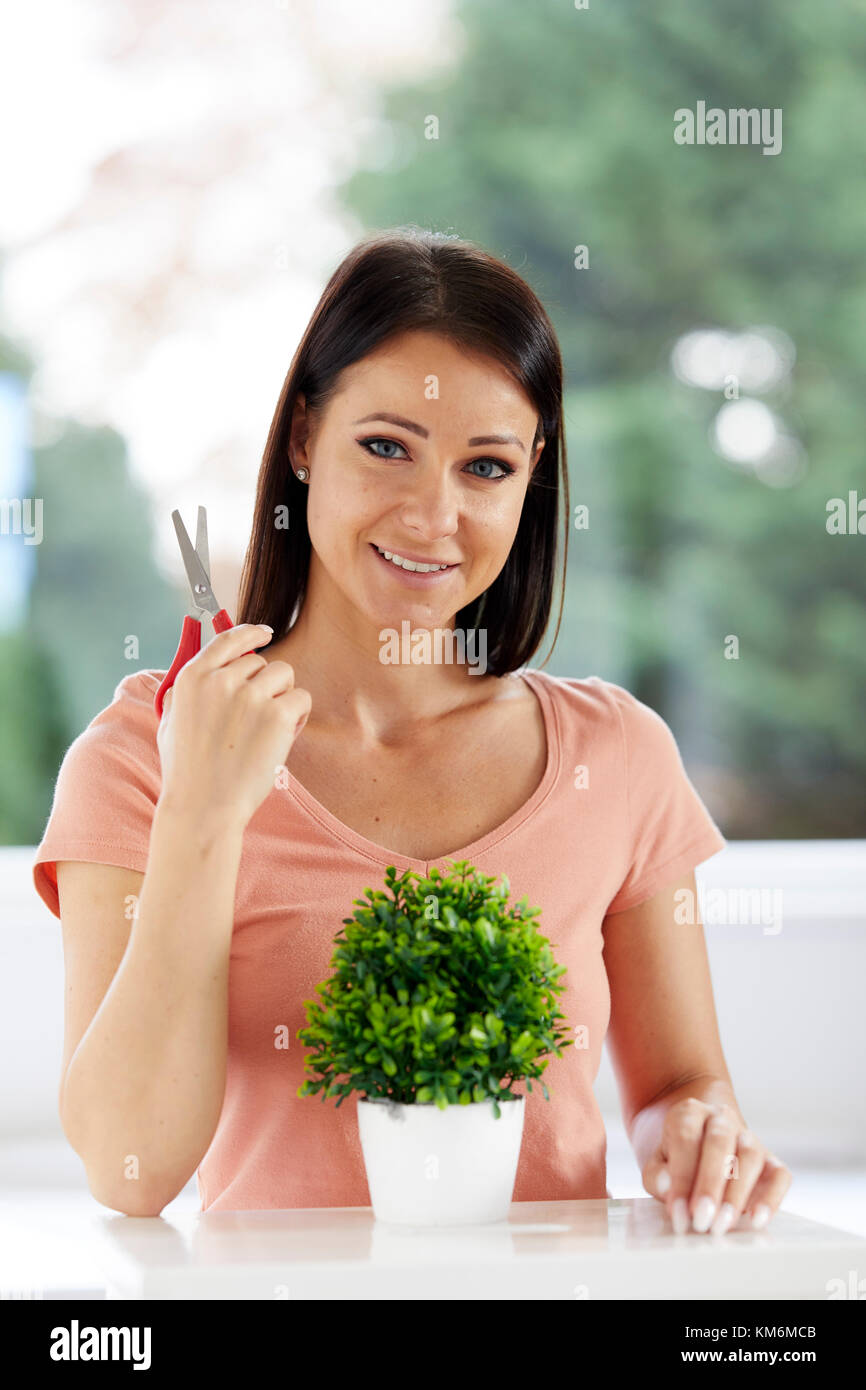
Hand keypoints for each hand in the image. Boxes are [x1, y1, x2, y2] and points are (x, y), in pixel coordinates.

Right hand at [156, 622, 311, 830]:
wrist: (204, 807)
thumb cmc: (187, 771)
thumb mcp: (170, 722)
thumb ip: (186, 692)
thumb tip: (200, 674)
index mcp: (193, 678)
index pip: (228, 639)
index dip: (250, 633)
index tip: (265, 633)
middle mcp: (221, 680)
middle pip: (261, 661)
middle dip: (264, 684)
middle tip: (257, 719)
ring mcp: (250, 696)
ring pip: (284, 675)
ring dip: (282, 697)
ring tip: (268, 729)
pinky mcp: (277, 714)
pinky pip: (301, 698)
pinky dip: (297, 716)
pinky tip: (282, 738)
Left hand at [642, 1098, 792, 1234]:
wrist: (695, 1136)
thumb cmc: (672, 1156)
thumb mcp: (655, 1161)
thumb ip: (656, 1175)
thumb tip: (668, 1187)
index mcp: (689, 1112)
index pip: (686, 1137)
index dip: (681, 1176)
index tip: (677, 1212)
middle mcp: (721, 1118)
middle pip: (720, 1142)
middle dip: (710, 1185)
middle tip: (701, 1220)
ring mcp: (749, 1137)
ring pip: (751, 1156)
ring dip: (737, 1194)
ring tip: (722, 1225)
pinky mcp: (770, 1160)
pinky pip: (780, 1174)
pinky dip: (772, 1197)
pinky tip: (757, 1220)